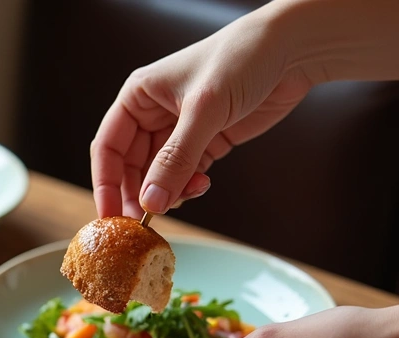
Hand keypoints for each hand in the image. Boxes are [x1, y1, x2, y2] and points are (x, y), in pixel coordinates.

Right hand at [90, 10, 316, 217]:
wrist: (293, 52)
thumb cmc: (241, 59)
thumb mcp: (203, 110)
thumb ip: (176, 160)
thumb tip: (151, 202)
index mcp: (139, 97)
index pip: (108, 147)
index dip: (105, 183)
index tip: (109, 216)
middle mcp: (154, 114)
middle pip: (132, 167)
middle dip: (140, 194)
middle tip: (146, 224)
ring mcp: (181, 130)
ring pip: (160, 175)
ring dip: (169, 192)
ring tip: (187, 195)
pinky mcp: (207, 141)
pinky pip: (187, 174)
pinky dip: (191, 187)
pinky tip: (203, 185)